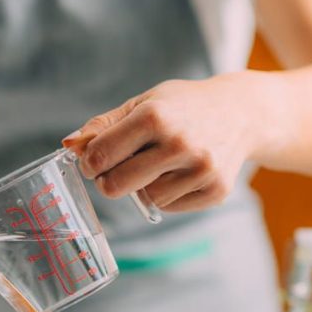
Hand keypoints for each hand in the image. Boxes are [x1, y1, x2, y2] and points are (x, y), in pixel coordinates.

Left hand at [62, 74, 267, 212]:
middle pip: (115, 187)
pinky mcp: (215, 191)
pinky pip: (170, 207)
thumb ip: (104, 125)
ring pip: (145, 199)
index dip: (89, 163)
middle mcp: (179, 144)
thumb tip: (69, 145)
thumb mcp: (144, 103)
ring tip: (161, 163)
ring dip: (144, 187)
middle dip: (109, 181)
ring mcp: (200, 170)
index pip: (99, 157)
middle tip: (119, 168)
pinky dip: (169, 194)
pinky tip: (182, 172)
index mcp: (154, 117)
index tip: (94, 160)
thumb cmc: (183, 106)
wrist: (242, 113)